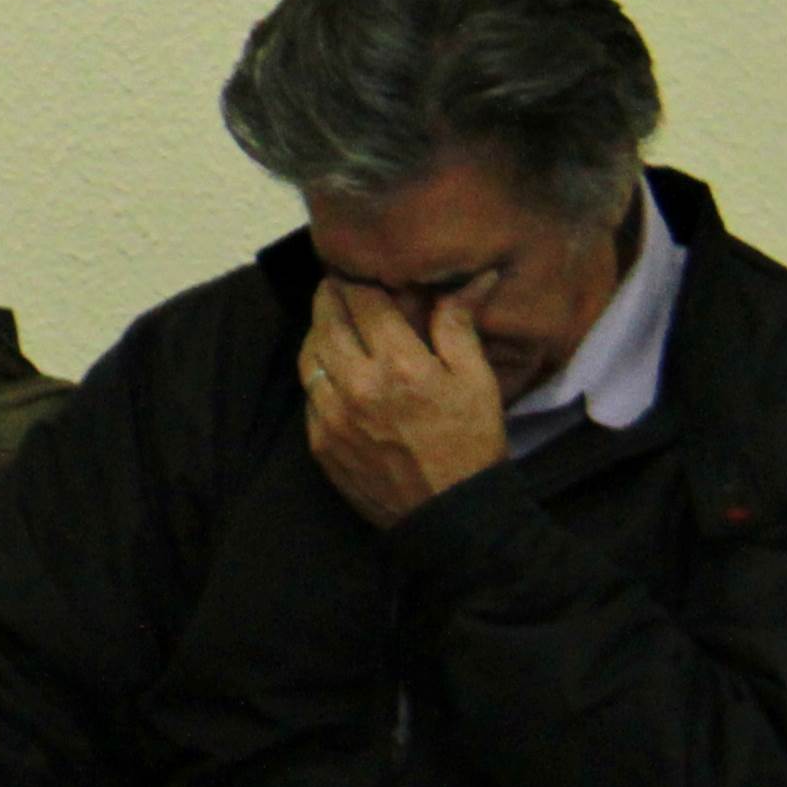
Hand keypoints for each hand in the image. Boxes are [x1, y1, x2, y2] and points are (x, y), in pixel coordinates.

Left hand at [303, 278, 509, 528]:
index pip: (362, 301)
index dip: (356, 279)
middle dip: (329, 297)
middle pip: (326, 322)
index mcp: (400, 364)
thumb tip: (473, 277)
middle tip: (335, 286)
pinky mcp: (320, 443)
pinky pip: (308, 394)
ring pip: (309, 356)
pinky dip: (317, 374)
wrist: (451, 517)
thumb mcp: (477, 380)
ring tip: (330, 322)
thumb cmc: (471, 444)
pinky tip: (332, 368)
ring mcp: (333, 416)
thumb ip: (458, 324)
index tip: (355, 270)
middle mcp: (358, 386)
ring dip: (317, 332)